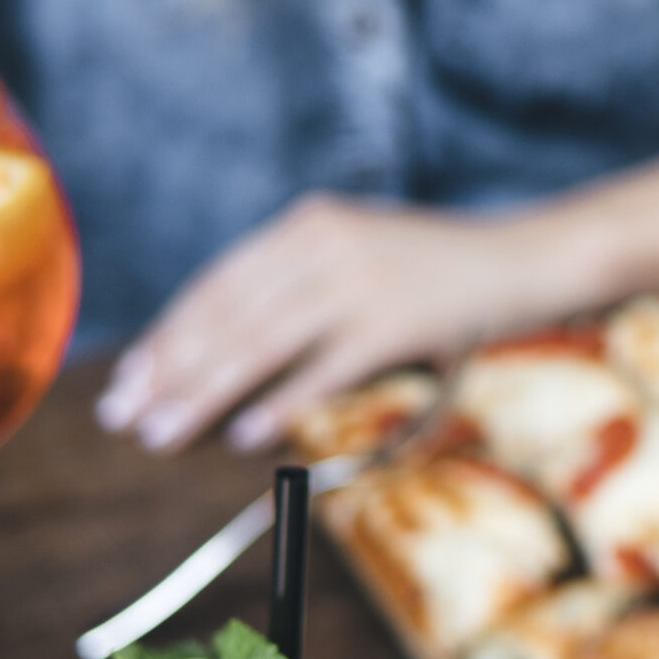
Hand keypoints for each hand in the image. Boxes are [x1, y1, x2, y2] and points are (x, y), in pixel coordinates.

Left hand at [95, 195, 594, 453]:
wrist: (532, 257)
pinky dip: (278, 405)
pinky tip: (243, 435)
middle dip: (169, 372)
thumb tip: (227, 351)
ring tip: (162, 435)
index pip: (217, 283)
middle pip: (226, 316)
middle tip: (126, 419)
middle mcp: (326, 244)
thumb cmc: (445, 268)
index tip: (129, 381)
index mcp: (311, 223)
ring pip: (259, 345)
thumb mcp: (364, 253)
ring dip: (202, 395)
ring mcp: (361, 281)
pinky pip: (321, 370)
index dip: (168, 336)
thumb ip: (302, 283)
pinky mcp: (396, 321)